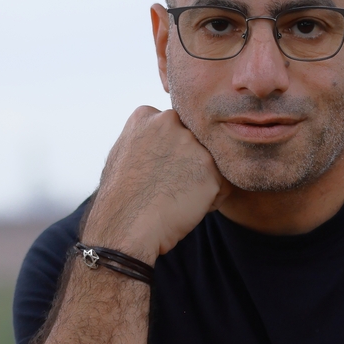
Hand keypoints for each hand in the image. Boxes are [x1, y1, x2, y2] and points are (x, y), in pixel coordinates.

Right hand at [84, 107, 227, 262]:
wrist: (126, 228)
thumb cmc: (121, 199)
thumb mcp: (124, 154)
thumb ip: (147, 137)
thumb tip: (162, 137)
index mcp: (146, 115)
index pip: (175, 127)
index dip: (170, 153)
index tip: (157, 171)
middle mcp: (170, 121)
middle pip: (196, 141)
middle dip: (190, 162)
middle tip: (170, 185)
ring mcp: (192, 143)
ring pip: (212, 162)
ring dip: (202, 180)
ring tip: (177, 198)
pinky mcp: (211, 167)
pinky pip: (223, 184)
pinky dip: (211, 199)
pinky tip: (187, 208)